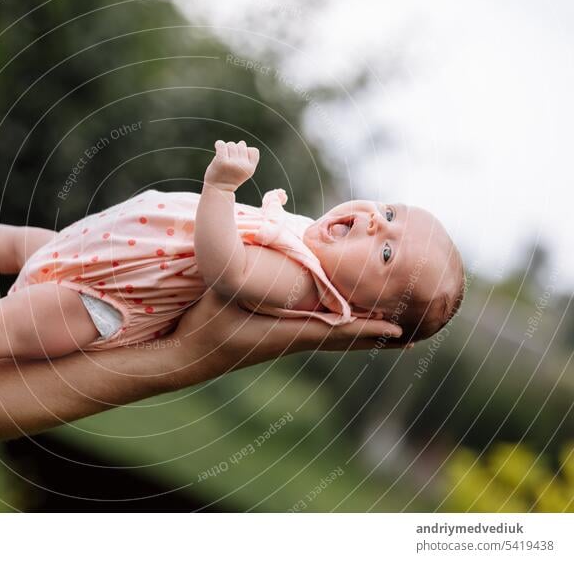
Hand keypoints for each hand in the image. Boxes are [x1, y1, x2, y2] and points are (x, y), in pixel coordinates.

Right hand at [170, 290, 407, 385]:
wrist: (188, 355)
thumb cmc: (209, 323)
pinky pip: (316, 334)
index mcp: (289, 333)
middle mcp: (293, 340)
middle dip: (374, 336)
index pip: (338, 332)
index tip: (399, 331)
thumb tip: (271, 240)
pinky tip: (337, 322)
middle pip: (343, 340)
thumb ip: (249, 267)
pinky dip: (337, 330)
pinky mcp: (274, 339)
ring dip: (358, 335)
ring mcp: (284, 341)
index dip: (369, 330)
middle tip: (406, 338)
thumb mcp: (228, 291)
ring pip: (331, 338)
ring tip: (384, 333)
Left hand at [204, 140, 259, 191]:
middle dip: (235, 149)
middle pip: (242, 145)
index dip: (246, 152)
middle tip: (229, 158)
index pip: (254, 150)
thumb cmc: (231, 177)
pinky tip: (218, 147)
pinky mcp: (221, 162)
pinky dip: (219, 144)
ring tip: (224, 156)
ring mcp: (232, 164)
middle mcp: (243, 166)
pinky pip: (221, 144)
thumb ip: (247, 158)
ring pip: (231, 144)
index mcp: (250, 169)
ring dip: (226, 148)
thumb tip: (242, 143)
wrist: (218, 189)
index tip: (239, 159)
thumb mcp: (244, 171)